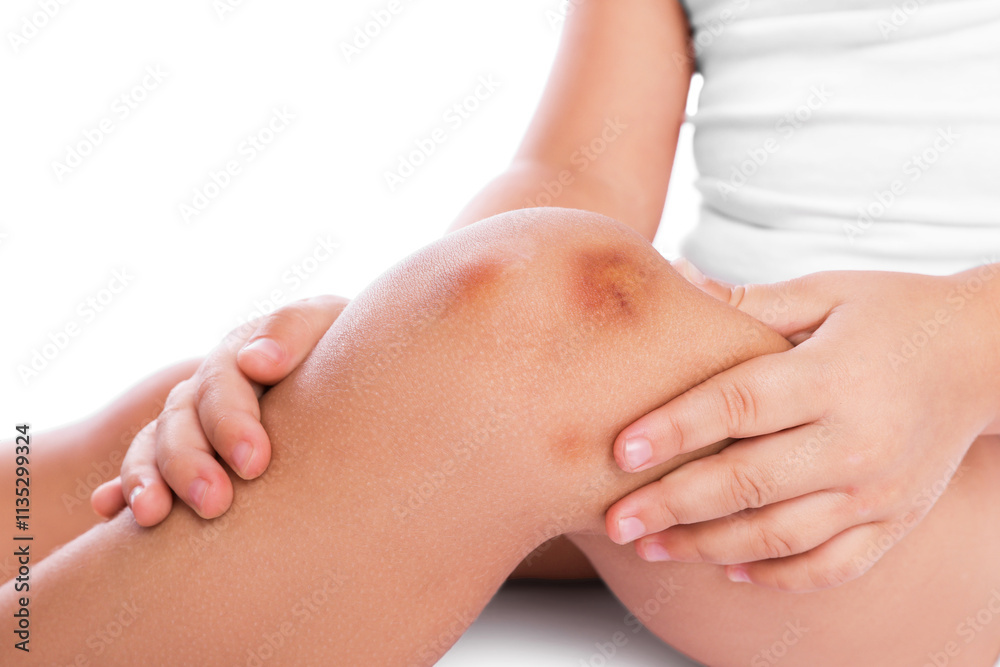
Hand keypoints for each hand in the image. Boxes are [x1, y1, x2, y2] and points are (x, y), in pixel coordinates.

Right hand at [91, 295, 348, 524]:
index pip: (224, 380)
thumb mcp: (329, 321)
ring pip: (156, 443)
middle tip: (215, 503)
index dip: (232, 421)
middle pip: (183, 417)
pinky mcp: (190, 450)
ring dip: (149, 479)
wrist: (355, 368)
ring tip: (152, 518)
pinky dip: (124, 487)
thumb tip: (257, 361)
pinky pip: (145, 467)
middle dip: (191, 462)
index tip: (255, 462)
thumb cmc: (349, 346)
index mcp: (247, 351)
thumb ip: (294, 330)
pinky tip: (108, 510)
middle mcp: (214, 382)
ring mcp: (196, 416)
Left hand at [606, 260, 999, 591]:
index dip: (675, 430)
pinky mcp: (896, 521)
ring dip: (708, 547)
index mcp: (834, 375)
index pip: (739, 406)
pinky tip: (730, 569)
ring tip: (652, 548)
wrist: (987, 355)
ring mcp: (880, 490)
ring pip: (779, 535)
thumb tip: (674, 277)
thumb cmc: (894, 314)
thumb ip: (749, 302)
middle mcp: (859, 440)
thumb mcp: (826, 292)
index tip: (620, 452)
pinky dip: (778, 575)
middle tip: (615, 521)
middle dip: (672, 506)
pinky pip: (831, 566)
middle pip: (748, 482)